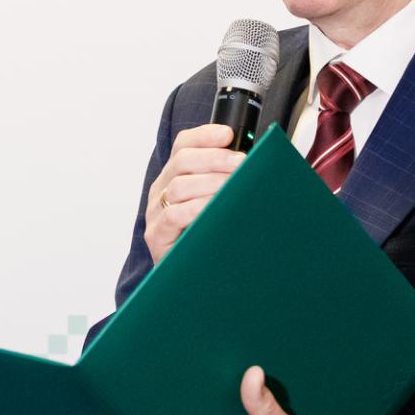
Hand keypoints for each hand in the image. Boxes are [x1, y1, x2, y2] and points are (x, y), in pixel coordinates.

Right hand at [144, 123, 243, 263]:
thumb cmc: (208, 237)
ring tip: (235, 187)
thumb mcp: (216, 204)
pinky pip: (174, 215)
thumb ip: (228, 182)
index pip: (183, 145)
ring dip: (211, 183)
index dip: (204, 136)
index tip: (228, 134)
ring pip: (179, 186)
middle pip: (182, 161)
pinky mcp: (156, 236)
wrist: (191, 281)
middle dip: (215, 158)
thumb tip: (257, 163)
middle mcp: (161, 191)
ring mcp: (156, 213)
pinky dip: (197, 208)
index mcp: (174, 177)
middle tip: (242, 163)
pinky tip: (215, 208)